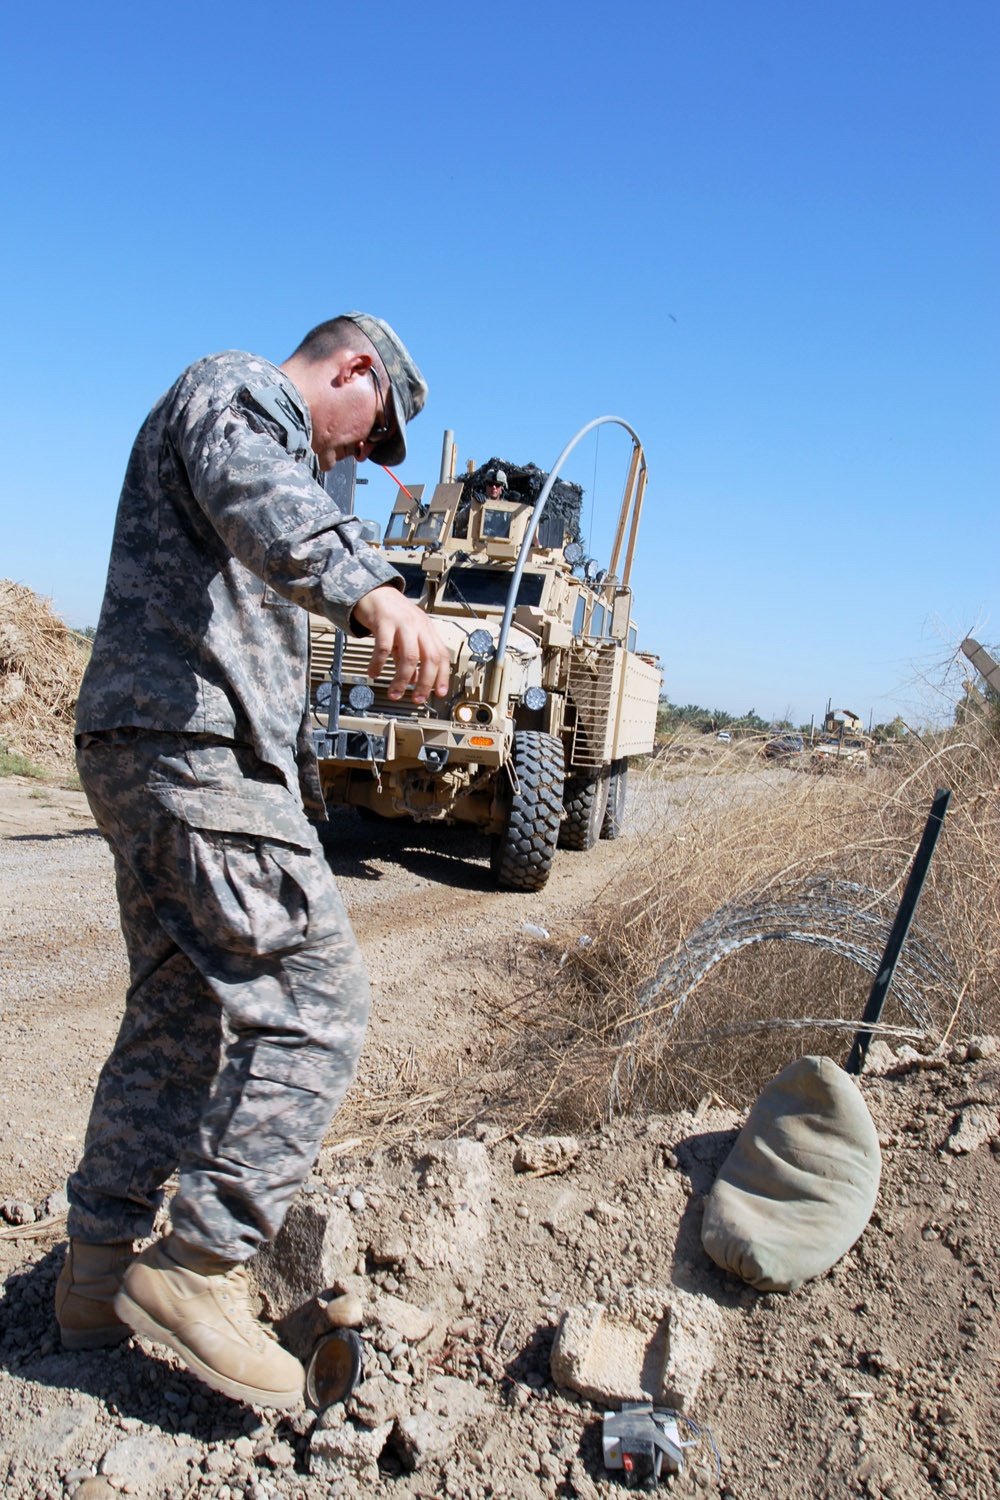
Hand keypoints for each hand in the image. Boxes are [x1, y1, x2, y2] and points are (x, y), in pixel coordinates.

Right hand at [351, 585, 450, 703]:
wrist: (373, 591)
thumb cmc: (392, 613)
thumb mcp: (406, 635)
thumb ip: (411, 657)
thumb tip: (415, 680)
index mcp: (427, 630)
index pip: (442, 655)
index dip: (443, 676)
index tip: (439, 693)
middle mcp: (419, 626)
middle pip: (429, 658)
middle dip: (425, 683)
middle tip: (417, 699)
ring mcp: (403, 623)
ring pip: (410, 657)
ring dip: (402, 679)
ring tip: (395, 692)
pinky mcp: (384, 621)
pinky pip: (384, 648)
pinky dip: (379, 664)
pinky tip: (373, 673)